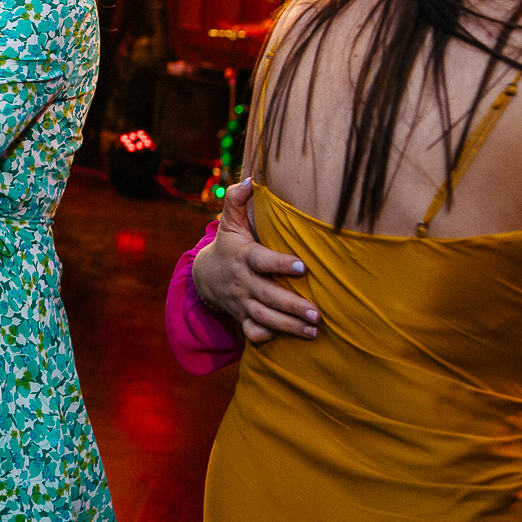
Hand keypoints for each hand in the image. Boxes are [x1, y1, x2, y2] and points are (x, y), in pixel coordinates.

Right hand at [192, 179, 320, 342]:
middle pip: (267, 295)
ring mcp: (242, 302)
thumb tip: (250, 180)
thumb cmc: (229, 245)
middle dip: (291, 305)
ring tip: (313, 330)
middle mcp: (243, 282)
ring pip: (264, 317)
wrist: (204, 277)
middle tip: (317, 313)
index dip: (280, 264)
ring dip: (289, 325)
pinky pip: (252, 331)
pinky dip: (265, 337)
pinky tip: (288, 341)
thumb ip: (237, 200)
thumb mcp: (230, 222)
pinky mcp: (243, 317)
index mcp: (243, 257)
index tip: (302, 267)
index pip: (261, 260)